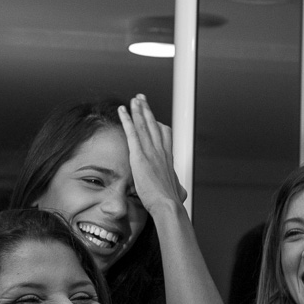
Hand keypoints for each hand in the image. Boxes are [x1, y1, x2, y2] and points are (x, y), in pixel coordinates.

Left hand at [118, 94, 187, 210]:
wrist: (167, 204)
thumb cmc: (171, 201)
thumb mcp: (178, 191)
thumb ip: (177, 187)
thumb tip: (181, 191)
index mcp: (168, 158)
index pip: (164, 136)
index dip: (158, 124)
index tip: (155, 118)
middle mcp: (161, 151)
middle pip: (154, 125)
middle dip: (147, 110)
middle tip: (142, 99)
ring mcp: (151, 152)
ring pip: (143, 125)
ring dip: (138, 110)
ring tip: (134, 99)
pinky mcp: (139, 156)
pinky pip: (132, 133)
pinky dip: (127, 120)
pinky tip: (122, 111)